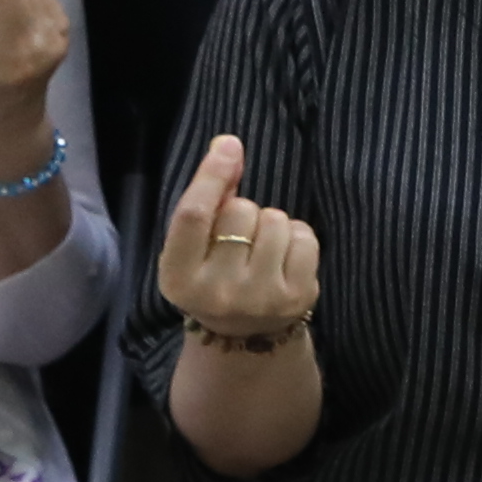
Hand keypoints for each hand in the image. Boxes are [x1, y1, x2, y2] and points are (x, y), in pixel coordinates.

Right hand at [153, 131, 317, 350]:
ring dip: (271, 224)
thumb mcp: (194, 249)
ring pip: (275, 220)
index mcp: (177, 278)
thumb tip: (228, 145)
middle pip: (240, 211)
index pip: (193, 216)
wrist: (245, 335)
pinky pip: (304, 236)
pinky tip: (284, 257)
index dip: (211, 176)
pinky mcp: (298, 297)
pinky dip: (297, 236)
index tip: (228, 145)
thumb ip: (207, 201)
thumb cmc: (214, 277)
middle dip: (243, 211)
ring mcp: (260, 297)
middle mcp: (216, 291)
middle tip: (239, 238)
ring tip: (261, 250)